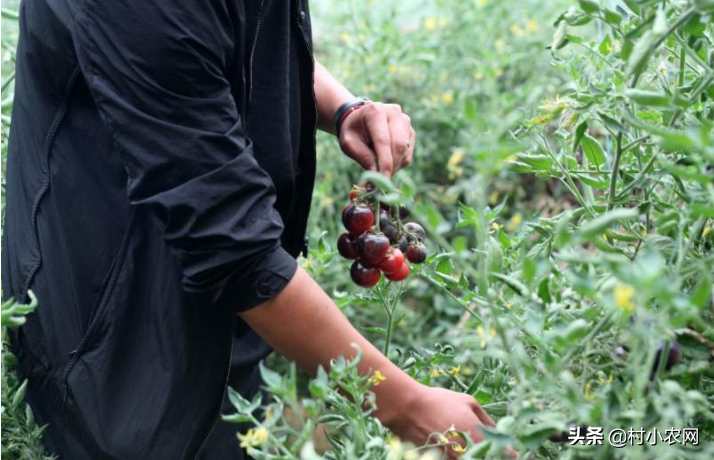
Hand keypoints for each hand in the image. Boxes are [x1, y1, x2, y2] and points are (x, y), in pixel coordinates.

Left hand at [338, 102, 415, 177]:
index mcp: (375, 112)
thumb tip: (376, 174)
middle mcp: (394, 113)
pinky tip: (387, 160)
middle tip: (381, 178)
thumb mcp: (348, 143)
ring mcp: (405, 120)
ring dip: (395, 165)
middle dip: (391, 165)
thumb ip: (362, 156)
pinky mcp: (410, 130)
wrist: (360, 120)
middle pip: (399, 145)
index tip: (383, 178)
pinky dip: (399, 162)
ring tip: (380, 166)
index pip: (383, 141)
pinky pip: (409, 152)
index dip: (384, 162)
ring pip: (405, 150)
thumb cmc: (353, 131)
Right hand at [382, 385, 515, 458]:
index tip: (512, 451)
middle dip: (492, 453)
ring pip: (471, 458)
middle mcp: (468, 453)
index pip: (507, 455)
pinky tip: (451, 445)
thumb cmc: (439, 402)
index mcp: (480, 438)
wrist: (408, 409)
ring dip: (474, 454)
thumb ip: (487, 420)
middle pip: (488, 458)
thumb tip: (500, 431)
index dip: (511, 453)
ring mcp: (452, 459)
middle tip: (489, 447)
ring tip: (464, 441)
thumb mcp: (468, 402)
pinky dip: (457, 454)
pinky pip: (453, 459)